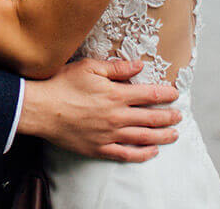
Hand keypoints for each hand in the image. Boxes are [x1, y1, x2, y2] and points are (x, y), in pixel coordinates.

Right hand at [18, 58, 181, 162]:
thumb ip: (117, 68)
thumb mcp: (89, 67)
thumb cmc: (62, 85)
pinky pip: (126, 154)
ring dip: (162, 136)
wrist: (40, 109)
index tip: (175, 94)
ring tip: (174, 135)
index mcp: (116, 94)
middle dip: (169, 116)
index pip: (150, 94)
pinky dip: (142, 154)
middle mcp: (117, 116)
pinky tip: (152, 152)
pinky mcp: (99, 148)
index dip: (166, 94)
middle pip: (152, 117)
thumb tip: (139, 66)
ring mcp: (110, 134)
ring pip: (144, 137)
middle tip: (178, 116)